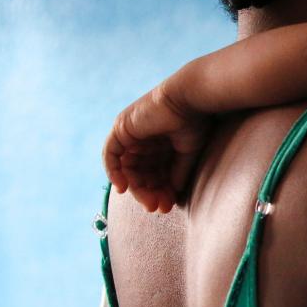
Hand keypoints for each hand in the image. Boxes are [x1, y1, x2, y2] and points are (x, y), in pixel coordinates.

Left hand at [103, 84, 210, 212]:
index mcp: (158, 143)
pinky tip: (123, 188)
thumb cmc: (195, 121)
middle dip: (148, 192)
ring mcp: (131, 133)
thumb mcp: (187, 153)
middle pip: (139, 173)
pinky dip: (113, 172)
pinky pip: (111, 155)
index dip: (159, 190)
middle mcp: (143, 139)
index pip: (153, 172)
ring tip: (149, 202)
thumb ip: (177, 172)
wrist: (192, 98)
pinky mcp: (122, 129)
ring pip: (127, 169)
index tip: (168, 205)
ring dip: (136, 188)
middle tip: (158, 208)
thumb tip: (172, 194)